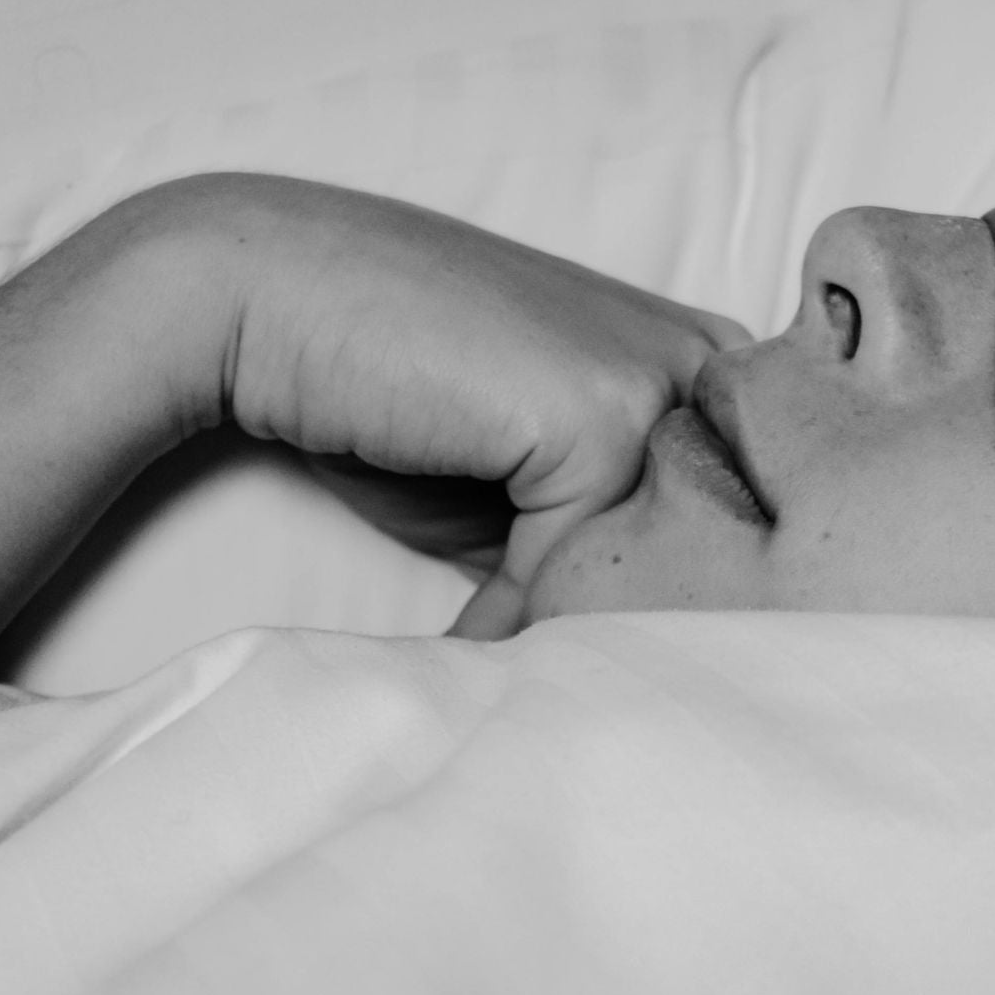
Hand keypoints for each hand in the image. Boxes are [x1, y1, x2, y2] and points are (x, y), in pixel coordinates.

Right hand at [161, 175, 747, 635]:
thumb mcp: (518, 485)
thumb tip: (634, 656)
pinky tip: (466, 640)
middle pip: (710, 547)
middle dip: (630, 623)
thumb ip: (591, 540)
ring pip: (656, 565)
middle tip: (566, 693)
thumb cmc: (384, 391)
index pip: (729, 523)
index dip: (658, 604)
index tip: (597, 670)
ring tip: (513, 680)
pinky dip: (522, 619)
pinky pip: (585, 565)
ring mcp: (659, 376)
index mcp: (698, 358)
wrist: (266, 301)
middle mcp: (703, 354)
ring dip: (581, 632)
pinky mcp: (603, 411)